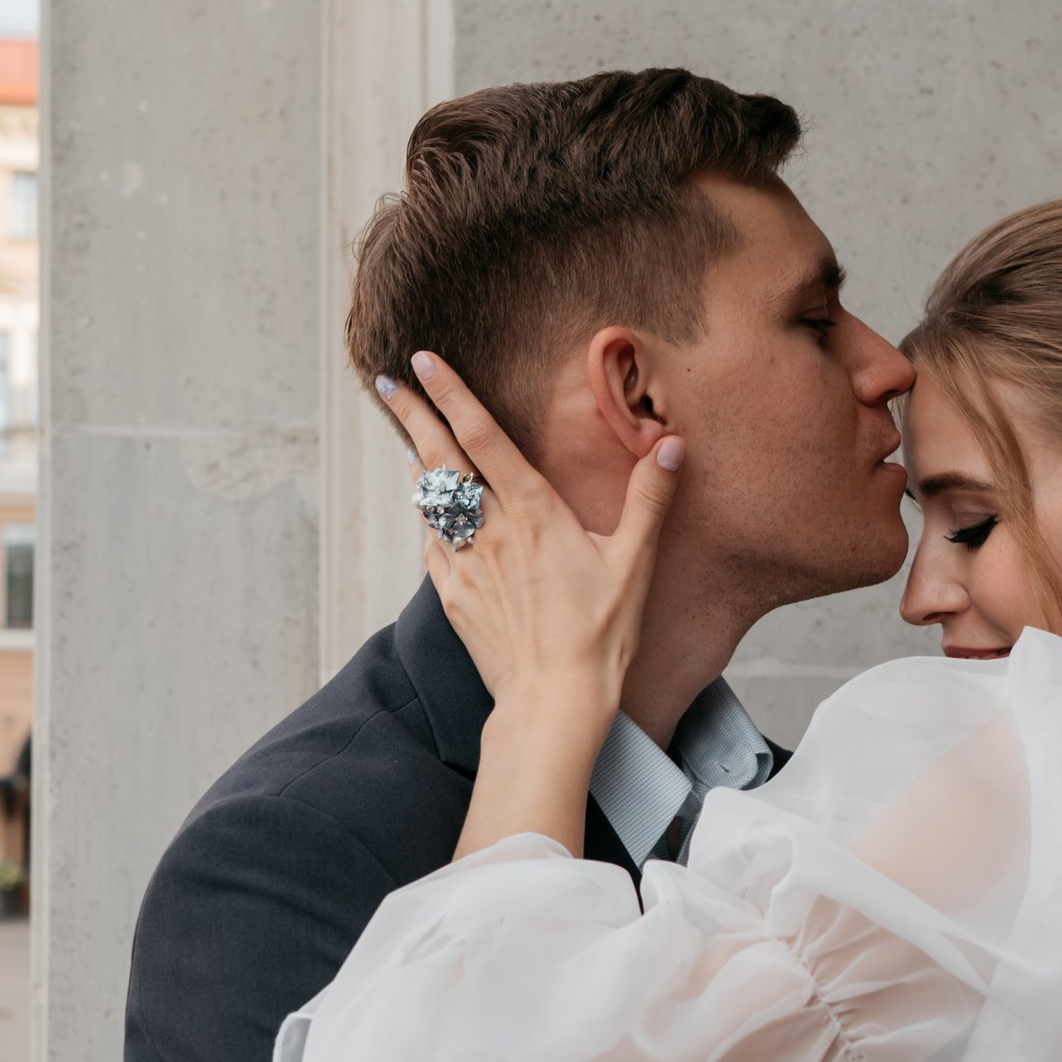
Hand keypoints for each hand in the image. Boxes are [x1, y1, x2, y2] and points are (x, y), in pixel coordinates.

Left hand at [379, 357, 684, 854]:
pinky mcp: (454, 599)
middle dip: (413, 415)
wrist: (553, 701)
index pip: (483, 436)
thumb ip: (650, 498)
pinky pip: (432, 548)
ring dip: (418, 467)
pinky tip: (429, 519)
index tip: (423, 360)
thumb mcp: (634, 562)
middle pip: (439, 459)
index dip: (452, 393)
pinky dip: (428, 524)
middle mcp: (490, 531)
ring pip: (430, 502)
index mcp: (533, 511)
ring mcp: (465, 565)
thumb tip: (672, 444)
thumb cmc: (600, 635)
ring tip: (409, 444)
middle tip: (389, 383)